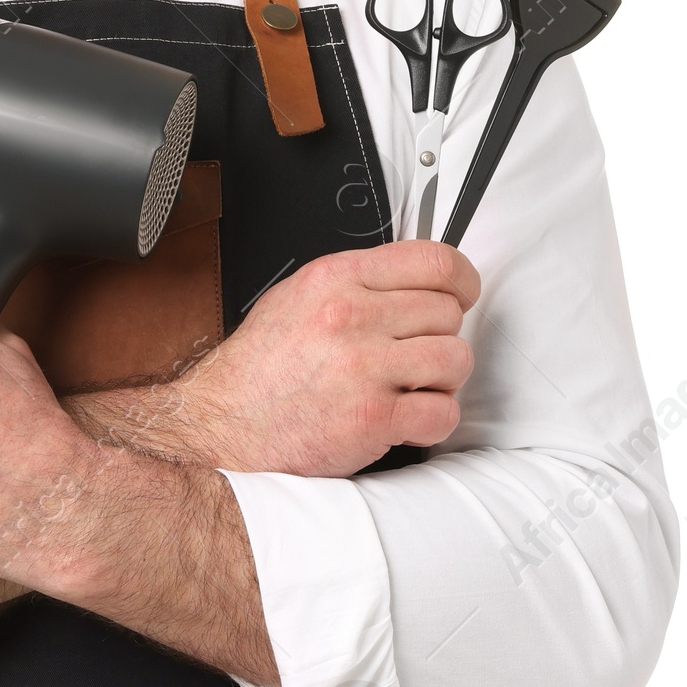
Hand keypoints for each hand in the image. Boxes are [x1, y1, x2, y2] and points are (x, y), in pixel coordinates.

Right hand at [67, 240, 479, 477]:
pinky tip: (405, 420)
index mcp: (335, 278)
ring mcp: (364, 366)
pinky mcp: (374, 417)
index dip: (461, 279)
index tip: (462, 293)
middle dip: (440, 336)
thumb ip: (355, 283)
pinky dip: (433, 422)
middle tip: (414, 355)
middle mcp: (351, 315)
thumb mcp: (297, 297)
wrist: (224, 426)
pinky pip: (443, 412)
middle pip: (448, 312)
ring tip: (410, 388)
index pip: (433, 260)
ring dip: (441, 380)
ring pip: (456, 359)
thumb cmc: (260, 369)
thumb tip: (411, 279)